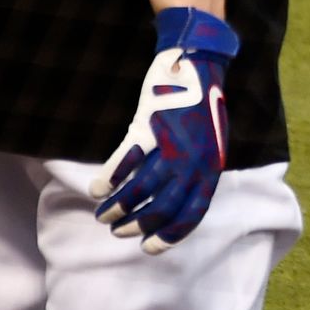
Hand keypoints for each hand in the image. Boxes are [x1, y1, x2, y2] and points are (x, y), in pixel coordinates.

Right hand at [90, 7, 238, 252]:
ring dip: (118, 206)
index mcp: (210, 167)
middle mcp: (194, 160)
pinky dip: (110, 178)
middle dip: (136, 224)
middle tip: (117, 231)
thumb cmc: (201, 106)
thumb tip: (173, 206)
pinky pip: (125, 160)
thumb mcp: (209, 145)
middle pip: (161, 207)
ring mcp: (171, 143)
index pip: (191, 214)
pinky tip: (98, 189)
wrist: (198, 63)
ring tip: (103, 214)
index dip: (168, 235)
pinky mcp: (151, 125)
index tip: (147, 247)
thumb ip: (196, 173)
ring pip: (139, 188)